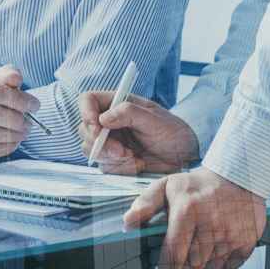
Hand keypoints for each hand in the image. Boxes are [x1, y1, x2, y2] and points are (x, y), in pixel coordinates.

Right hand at [0, 65, 39, 163]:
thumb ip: (9, 76)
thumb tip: (16, 78)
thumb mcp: (0, 80)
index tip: (35, 106)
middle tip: (30, 122)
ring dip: (13, 135)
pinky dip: (6, 147)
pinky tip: (14, 141)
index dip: (17, 99)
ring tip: (25, 131)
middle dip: (16, 119)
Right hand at [78, 92, 198, 173]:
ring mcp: (110, 141)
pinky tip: (138, 165)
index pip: (88, 100)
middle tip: (123, 152)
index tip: (96, 130)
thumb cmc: (172, 131)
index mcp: (118, 104)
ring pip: (91, 151)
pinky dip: (120, 169)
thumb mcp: (155, 120)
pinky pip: (104, 166)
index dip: (85, 113)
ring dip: (112, 159)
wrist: (183, 154)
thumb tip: (104, 117)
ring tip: (136, 159)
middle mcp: (110, 122)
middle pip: (85, 130)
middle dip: (101, 144)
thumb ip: (130, 114)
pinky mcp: (113, 160)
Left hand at [123, 167, 266, 268]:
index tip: (164, 266)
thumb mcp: (169, 185)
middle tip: (179, 262)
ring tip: (195, 256)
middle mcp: (211, 222)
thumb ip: (146, 202)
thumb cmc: (199, 185)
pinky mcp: (247, 241)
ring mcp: (232, 234)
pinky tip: (213, 253)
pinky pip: (229, 267)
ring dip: (200, 267)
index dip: (165, 267)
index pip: (172, 255)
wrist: (239, 176)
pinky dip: (219, 266)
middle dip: (182, 268)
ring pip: (210, 268)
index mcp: (188, 209)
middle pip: (191, 266)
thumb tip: (129, 220)